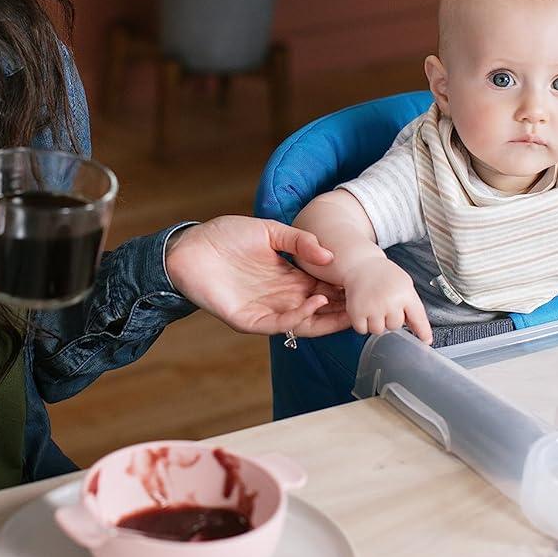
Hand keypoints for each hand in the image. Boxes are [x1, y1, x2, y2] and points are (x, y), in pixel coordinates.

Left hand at [166, 216, 350, 338]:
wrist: (190, 246)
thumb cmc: (225, 236)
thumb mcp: (270, 232)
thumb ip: (300, 242)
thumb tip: (329, 256)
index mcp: (288, 278)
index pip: (323, 289)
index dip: (343, 290)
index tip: (367, 286)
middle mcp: (281, 297)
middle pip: (319, 311)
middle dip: (342, 309)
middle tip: (367, 305)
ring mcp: (265, 310)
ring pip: (303, 322)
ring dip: (326, 317)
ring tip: (347, 308)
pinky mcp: (248, 320)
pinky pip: (277, 324)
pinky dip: (298, 317)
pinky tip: (315, 304)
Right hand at [342, 258, 431, 343]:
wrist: (360, 264)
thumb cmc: (383, 274)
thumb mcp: (404, 284)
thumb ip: (411, 305)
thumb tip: (418, 330)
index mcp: (405, 294)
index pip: (418, 318)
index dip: (423, 332)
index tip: (426, 341)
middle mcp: (390, 302)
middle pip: (394, 326)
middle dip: (389, 318)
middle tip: (383, 303)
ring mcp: (373, 308)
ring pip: (378, 330)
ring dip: (375, 322)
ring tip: (372, 305)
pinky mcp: (357, 312)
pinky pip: (362, 329)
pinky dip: (361, 323)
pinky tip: (362, 309)